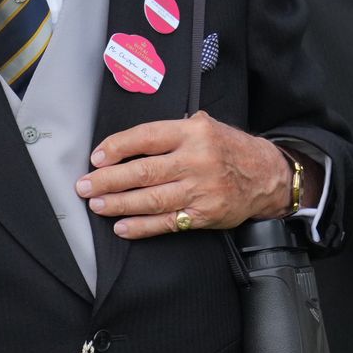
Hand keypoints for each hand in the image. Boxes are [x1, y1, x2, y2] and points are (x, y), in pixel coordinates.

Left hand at [77, 111, 290, 238]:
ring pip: (151, 199)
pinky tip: (121, 227)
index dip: (117, 147)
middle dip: (108, 180)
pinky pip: (167, 222)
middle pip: (143, 171)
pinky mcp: (205, 214)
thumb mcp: (204, 125)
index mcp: (192, 133)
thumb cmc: (227, 148)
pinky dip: (142, 226)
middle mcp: (196, 160)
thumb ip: (169, 131)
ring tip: (96, 204)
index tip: (96, 157)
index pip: (145, 137)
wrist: (268, 175)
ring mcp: (201, 190)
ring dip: (119, 203)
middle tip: (84, 185)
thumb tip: (124, 142)